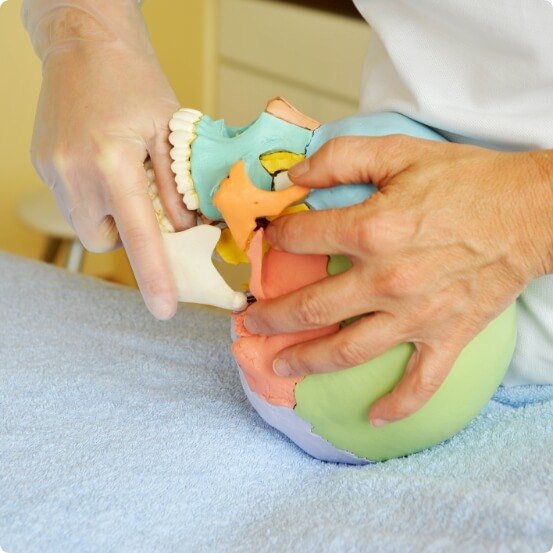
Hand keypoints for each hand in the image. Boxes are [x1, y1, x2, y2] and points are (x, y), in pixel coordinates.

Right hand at [25, 1, 194, 317]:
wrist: (85, 41)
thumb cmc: (135, 81)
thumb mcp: (170, 131)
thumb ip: (176, 188)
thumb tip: (185, 231)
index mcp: (111, 160)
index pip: (139, 234)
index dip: (154, 276)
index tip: (165, 310)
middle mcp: (74, 172)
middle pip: (107, 239)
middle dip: (131, 233)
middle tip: (146, 202)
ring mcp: (52, 170)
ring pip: (88, 225)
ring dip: (112, 216)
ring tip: (124, 178)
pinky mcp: (43, 165)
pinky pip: (74, 204)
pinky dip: (96, 200)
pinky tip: (105, 168)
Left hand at [244, 136, 552, 424]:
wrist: (532, 210)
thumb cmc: (466, 180)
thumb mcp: (399, 151)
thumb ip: (340, 158)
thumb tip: (292, 174)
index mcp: (372, 230)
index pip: (303, 239)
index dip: (278, 238)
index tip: (269, 243)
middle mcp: (387, 280)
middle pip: (312, 307)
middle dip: (272, 316)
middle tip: (249, 323)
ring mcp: (416, 315)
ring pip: (349, 351)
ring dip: (308, 361)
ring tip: (279, 366)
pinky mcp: (447, 336)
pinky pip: (420, 382)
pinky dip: (398, 403)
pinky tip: (375, 417)